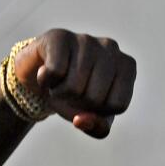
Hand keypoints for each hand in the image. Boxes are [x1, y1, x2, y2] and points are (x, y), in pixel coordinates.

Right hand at [11, 29, 135, 138]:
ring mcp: (86, 39)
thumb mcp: (89, 116)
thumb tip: (82, 120)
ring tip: (57, 82)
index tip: (87, 99)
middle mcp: (111, 48)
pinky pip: (55, 72)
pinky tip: (45, 72)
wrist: (38, 72)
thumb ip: (96, 128)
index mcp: (127, 66)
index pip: (117, 105)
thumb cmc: (71, 93)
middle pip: (94, 98)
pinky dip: (45, 81)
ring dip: (58, 93)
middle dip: (74, 103)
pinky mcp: (60, 36)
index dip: (96, 111)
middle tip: (68, 90)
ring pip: (73, 86)